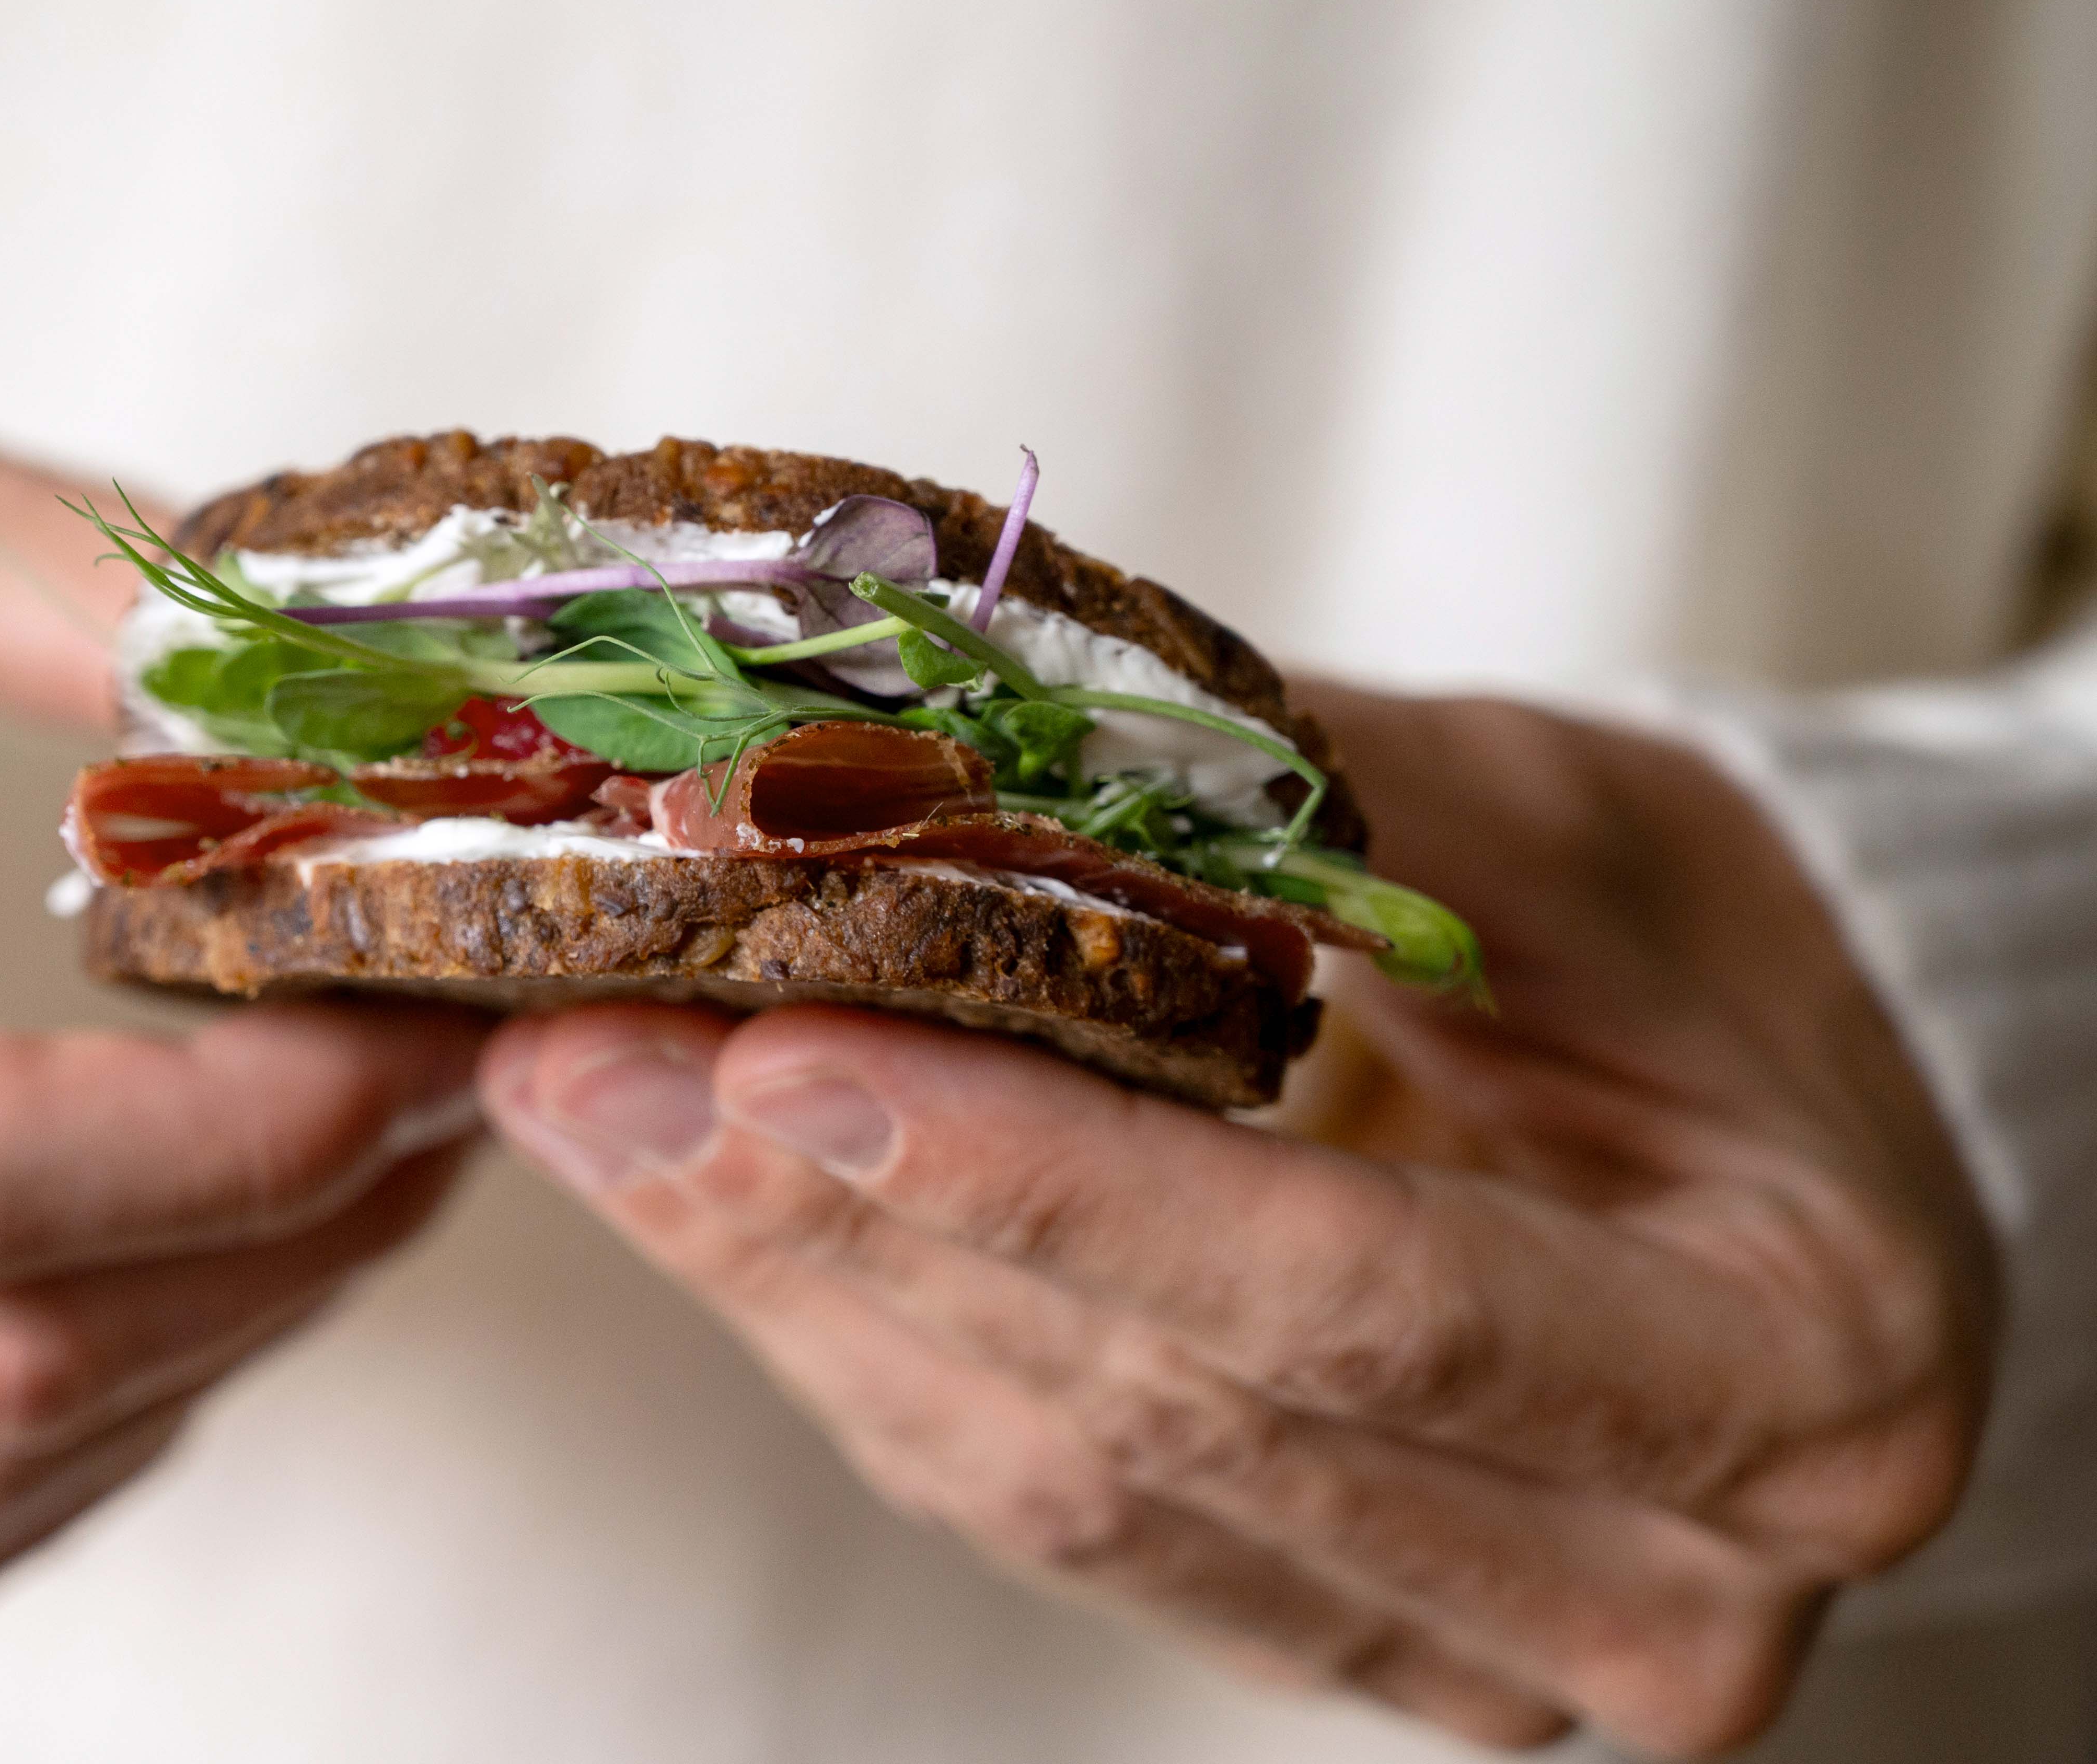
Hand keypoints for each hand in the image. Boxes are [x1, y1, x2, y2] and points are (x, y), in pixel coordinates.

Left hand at [480, 683, 1993, 1754]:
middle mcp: (1664, 1579)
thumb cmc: (1699, 953)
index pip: (1351, 1298)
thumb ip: (1296, 807)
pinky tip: (711, 1207)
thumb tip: (950, 731)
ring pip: (1073, 1502)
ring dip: (799, 1294)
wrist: (1790, 1114)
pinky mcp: (1348, 1632)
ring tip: (590, 1109)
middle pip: (1168, 1421)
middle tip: (587, 1051)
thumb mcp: (1557, 830)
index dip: (1045, 1184)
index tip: (777, 1045)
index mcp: (1787, 1367)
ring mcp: (1499, 1645)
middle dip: (840, 1223)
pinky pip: (1063, 1526)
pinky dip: (872, 1356)